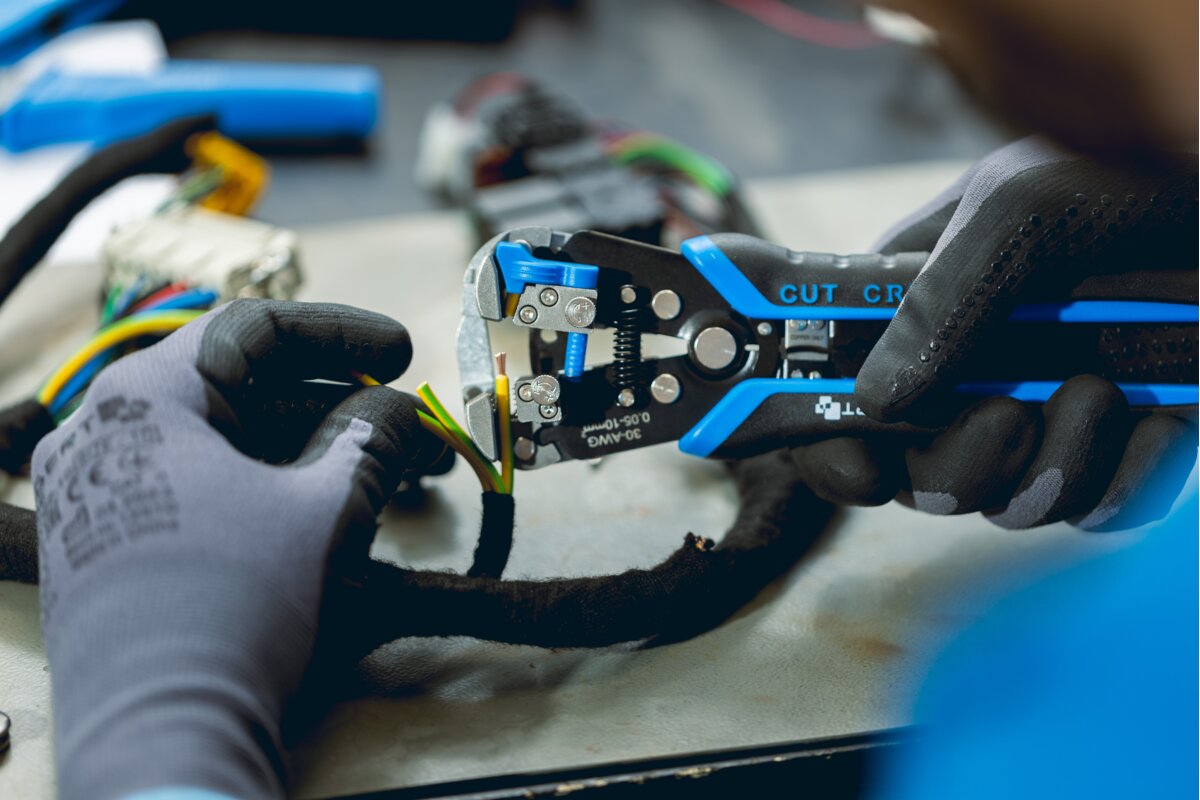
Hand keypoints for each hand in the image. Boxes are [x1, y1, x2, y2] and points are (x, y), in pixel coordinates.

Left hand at [33, 300, 447, 799]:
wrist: (162, 735)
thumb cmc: (237, 605)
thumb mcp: (324, 509)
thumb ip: (370, 439)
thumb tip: (400, 410)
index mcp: (145, 398)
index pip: (253, 330)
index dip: (342, 333)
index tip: (404, 351)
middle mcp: (109, 432)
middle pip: (242, 389)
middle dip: (340, 406)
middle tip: (410, 427)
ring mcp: (103, 491)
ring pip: (228, 445)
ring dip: (314, 454)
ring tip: (396, 476)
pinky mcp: (113, 544)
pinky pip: (204, 489)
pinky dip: (271, 489)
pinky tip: (336, 507)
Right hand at [791, 138, 1196, 529]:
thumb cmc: (1143, 171)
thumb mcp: (1023, 209)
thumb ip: (937, 302)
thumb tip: (872, 400)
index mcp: (917, 299)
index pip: (834, 388)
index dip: (828, 440)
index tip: (861, 467)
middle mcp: (969, 364)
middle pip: (913, 469)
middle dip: (956, 464)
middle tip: (1009, 415)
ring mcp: (1044, 407)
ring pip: (1005, 502)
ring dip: (1053, 467)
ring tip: (1103, 390)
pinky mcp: (1121, 444)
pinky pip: (1096, 512)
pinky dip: (1128, 482)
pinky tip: (1163, 423)